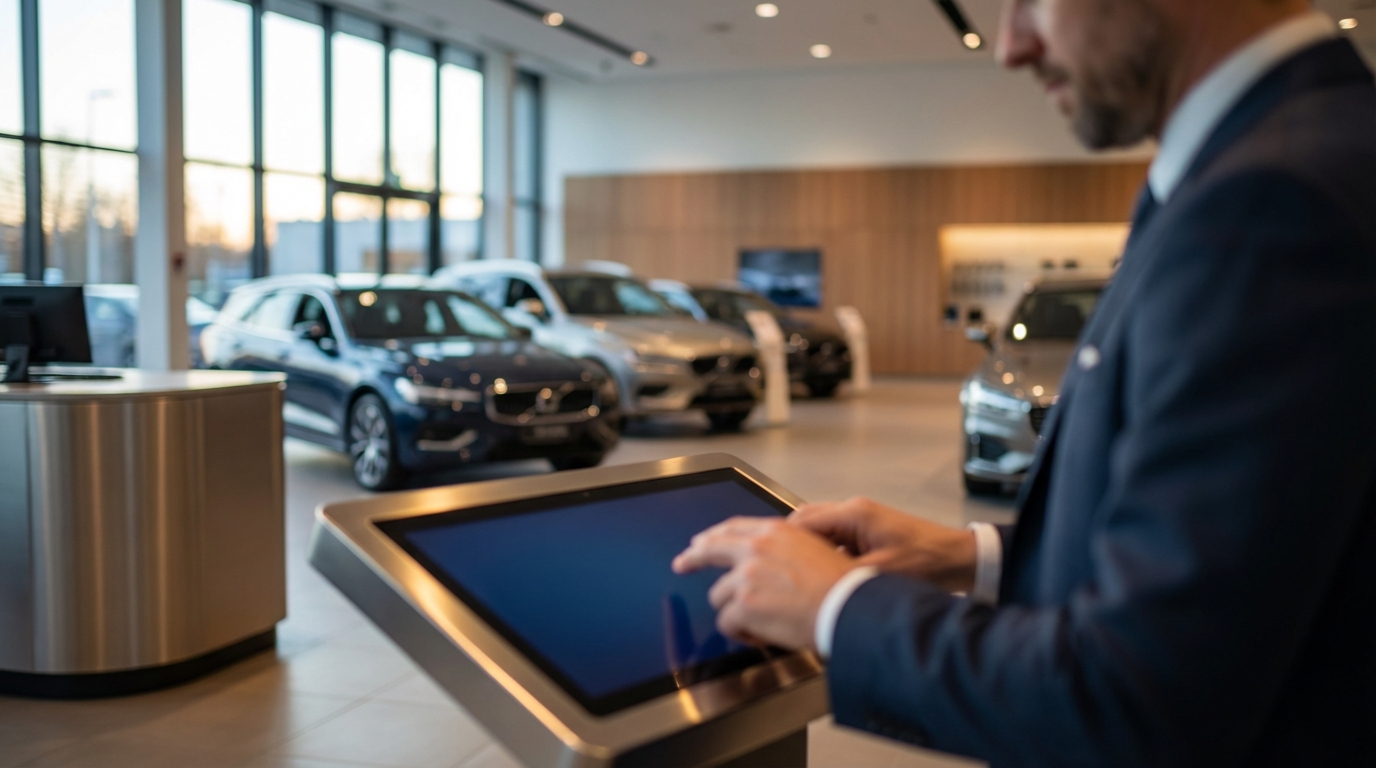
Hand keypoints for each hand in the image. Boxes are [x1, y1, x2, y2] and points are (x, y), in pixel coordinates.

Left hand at [672, 517, 855, 650]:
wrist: (845, 607)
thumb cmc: (838, 585)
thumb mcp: (811, 549)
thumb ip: (782, 549)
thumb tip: (763, 561)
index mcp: (774, 532)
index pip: (733, 528)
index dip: (713, 536)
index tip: (700, 542)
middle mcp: (755, 548)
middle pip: (710, 549)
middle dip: (693, 557)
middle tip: (682, 564)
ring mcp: (745, 576)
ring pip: (719, 596)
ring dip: (735, 612)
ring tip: (760, 622)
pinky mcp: (743, 604)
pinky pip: (727, 623)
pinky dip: (741, 633)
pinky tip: (760, 635)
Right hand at [790, 497, 977, 592]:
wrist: (958, 558)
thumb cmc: (926, 563)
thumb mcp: (879, 574)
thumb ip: (841, 574)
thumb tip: (809, 586)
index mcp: (853, 514)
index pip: (801, 522)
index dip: (781, 544)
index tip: (767, 563)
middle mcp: (852, 510)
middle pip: (804, 521)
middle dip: (787, 545)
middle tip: (775, 571)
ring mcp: (859, 519)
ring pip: (817, 529)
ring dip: (804, 550)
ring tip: (793, 575)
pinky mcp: (865, 530)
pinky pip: (832, 537)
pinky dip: (820, 553)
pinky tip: (818, 574)